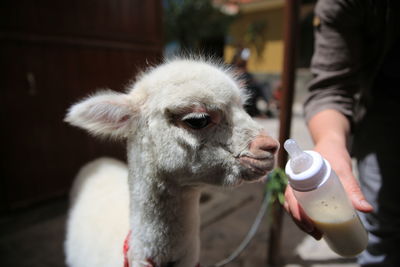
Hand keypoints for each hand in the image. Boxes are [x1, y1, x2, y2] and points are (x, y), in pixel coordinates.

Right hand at [283, 109, 372, 238]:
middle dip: (300, 222)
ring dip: (301, 222)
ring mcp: (298, 187)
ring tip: (317, 234)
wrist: (330, 145)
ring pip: (293, 207)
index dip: (295, 211)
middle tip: (315, 233)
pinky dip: (304, 217)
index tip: (307, 223)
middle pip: (290, 205)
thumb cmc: (334, 154)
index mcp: (296, 174)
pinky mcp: (304, 191)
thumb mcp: (344, 170)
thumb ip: (353, 189)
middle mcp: (294, 182)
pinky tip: (315, 227)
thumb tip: (366, 209)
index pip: (290, 196)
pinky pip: (299, 205)